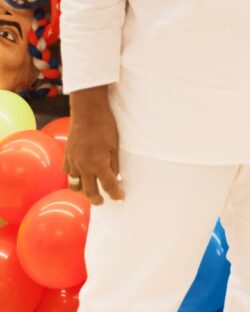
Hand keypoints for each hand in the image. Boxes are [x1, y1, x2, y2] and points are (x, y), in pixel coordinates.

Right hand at [65, 88, 123, 205]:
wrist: (88, 111)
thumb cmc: (105, 125)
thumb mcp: (115, 145)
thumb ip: (114, 164)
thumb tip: (115, 177)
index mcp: (98, 164)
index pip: (108, 186)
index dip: (115, 194)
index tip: (120, 198)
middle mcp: (84, 166)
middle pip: (89, 192)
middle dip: (97, 199)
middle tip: (103, 201)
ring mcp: (73, 161)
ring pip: (74, 185)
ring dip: (82, 191)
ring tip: (90, 191)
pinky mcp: (67, 155)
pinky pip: (67, 172)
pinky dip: (73, 177)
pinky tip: (79, 175)